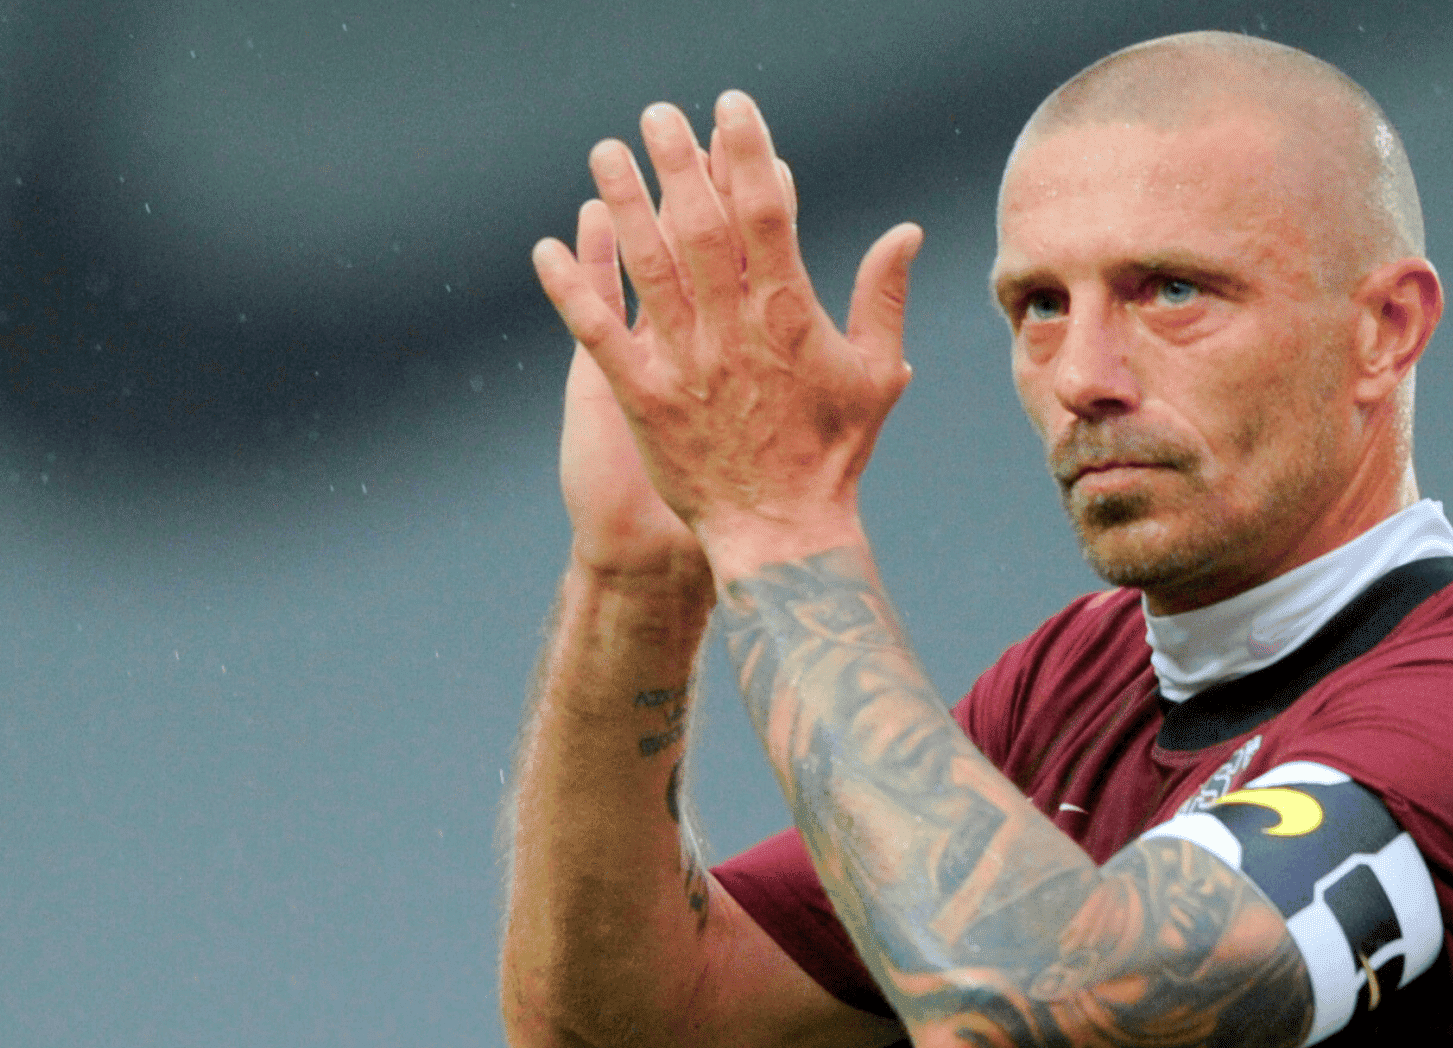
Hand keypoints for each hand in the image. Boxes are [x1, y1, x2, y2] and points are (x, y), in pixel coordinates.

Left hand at [533, 91, 922, 581]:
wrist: (783, 534)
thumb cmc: (833, 455)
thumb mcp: (877, 372)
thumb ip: (885, 298)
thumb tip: (905, 232)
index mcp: (789, 314)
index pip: (766, 212)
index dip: (747, 153)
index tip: (732, 109)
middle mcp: (732, 329)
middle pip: (700, 225)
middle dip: (678, 162)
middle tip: (657, 114)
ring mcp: (685, 362)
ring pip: (647, 266)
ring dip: (622, 204)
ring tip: (603, 153)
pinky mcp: (644, 397)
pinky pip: (599, 333)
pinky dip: (571, 290)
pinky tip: (547, 249)